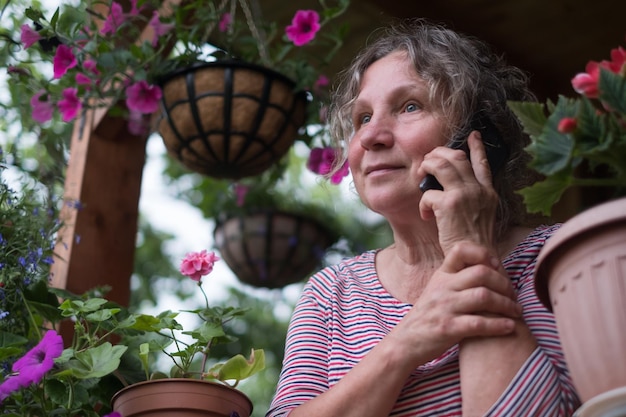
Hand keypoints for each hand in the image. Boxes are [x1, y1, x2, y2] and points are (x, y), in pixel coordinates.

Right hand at [390, 241, 520, 365]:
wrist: (405, 342)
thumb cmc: (427, 316)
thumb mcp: (436, 290)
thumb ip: (456, 279)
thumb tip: (488, 269)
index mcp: (441, 275)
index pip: (460, 250)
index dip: (483, 254)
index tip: (496, 266)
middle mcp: (442, 287)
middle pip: (481, 273)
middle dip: (504, 283)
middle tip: (513, 295)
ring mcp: (444, 307)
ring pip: (483, 296)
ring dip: (506, 304)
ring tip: (516, 311)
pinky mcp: (448, 328)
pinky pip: (479, 323)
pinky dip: (499, 325)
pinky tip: (509, 327)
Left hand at [418, 131, 498, 254]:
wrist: (475, 259)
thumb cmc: (473, 243)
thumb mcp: (480, 217)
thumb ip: (471, 200)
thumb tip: (452, 188)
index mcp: (488, 193)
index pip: (482, 163)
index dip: (477, 147)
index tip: (473, 134)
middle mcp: (479, 190)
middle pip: (456, 157)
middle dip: (438, 154)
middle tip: (428, 161)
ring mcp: (465, 195)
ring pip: (441, 165)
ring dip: (427, 166)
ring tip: (421, 175)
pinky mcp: (450, 205)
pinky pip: (428, 192)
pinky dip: (423, 202)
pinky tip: (426, 215)